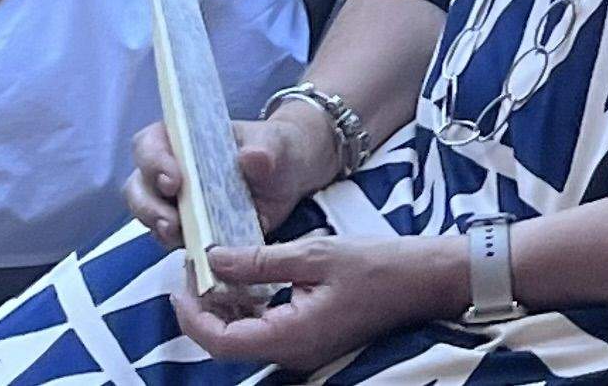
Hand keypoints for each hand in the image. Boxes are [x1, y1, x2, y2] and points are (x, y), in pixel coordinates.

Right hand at [129, 104, 340, 250]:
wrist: (290, 176)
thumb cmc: (275, 149)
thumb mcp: (276, 144)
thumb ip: (265, 150)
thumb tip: (252, 157)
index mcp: (182, 139)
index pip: (149, 144)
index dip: (153, 162)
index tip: (175, 181)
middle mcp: (170, 170)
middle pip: (138, 186)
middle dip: (148, 206)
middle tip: (171, 222)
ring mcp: (176, 203)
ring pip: (149, 217)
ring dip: (159, 230)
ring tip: (180, 238)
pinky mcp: (189, 230)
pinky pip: (173, 242)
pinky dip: (181, 249)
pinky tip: (198, 255)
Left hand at [170, 231, 469, 367]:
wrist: (428, 280)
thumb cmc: (379, 266)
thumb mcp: (315, 254)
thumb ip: (259, 260)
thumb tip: (212, 258)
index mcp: (290, 336)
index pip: (221, 341)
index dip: (191, 315)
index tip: (179, 281)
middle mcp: (293, 352)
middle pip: (228, 343)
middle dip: (203, 309)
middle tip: (194, 268)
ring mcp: (303, 349)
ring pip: (246, 338)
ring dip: (225, 308)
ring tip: (216, 268)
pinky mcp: (312, 339)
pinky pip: (266, 331)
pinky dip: (249, 308)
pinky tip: (247, 279)